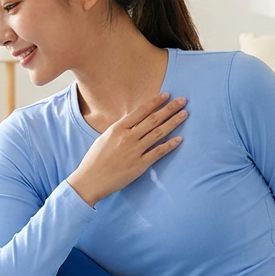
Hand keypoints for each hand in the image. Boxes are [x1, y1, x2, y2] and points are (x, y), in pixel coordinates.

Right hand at [68, 93, 186, 205]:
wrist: (89, 180)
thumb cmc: (94, 160)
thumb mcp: (105, 138)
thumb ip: (120, 130)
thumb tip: (133, 122)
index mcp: (117, 129)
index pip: (140, 111)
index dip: (155, 102)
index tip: (166, 95)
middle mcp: (127, 137)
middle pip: (153, 119)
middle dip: (169, 108)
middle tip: (182, 100)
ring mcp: (134, 151)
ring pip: (158, 133)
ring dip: (173, 122)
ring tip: (184, 114)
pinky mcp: (139, 165)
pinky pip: (158, 152)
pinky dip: (169, 145)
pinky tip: (179, 139)